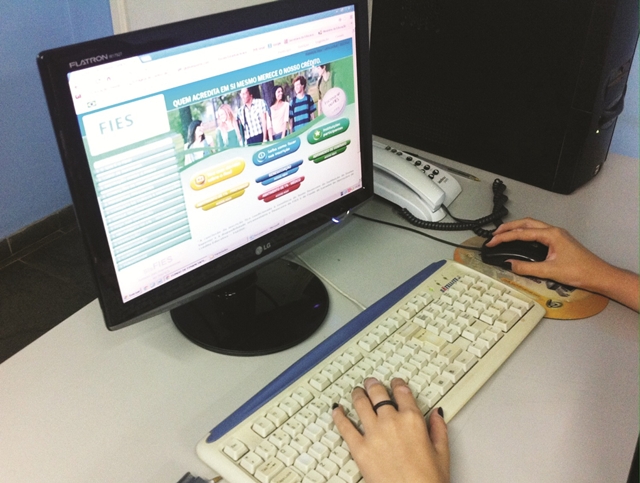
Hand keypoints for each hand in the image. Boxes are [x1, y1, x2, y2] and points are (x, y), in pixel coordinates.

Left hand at [332, 377, 449, 482]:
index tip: (394, 382)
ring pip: (360, 404)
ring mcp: (373, 434)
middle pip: (378, 394)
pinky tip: (337, 410)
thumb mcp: (442, 454)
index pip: (402, 392)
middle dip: (373, 385)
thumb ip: (438, 430)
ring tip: (356, 392)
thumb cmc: (428, 482)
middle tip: (370, 383)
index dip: (396, 384)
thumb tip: (437, 414)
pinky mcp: (359, 449)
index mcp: (413, 420)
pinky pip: (344, 426)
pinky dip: (339, 415)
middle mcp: (391, 422)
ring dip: (357, 395)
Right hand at [488, 218, 638, 310]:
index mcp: (551, 234)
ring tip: (503, 235)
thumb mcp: (549, 271)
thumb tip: (509, 265)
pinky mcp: (559, 241)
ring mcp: (557, 235)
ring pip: (532, 226)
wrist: (599, 275)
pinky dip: (525, 234)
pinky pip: (538, 233)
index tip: (492, 242)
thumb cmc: (579, 271)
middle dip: (508, 227)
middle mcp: (553, 231)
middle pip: (526, 223)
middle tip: (494, 234)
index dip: (504, 237)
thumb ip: (527, 268)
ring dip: (517, 229)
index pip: (522, 233)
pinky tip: (521, 241)